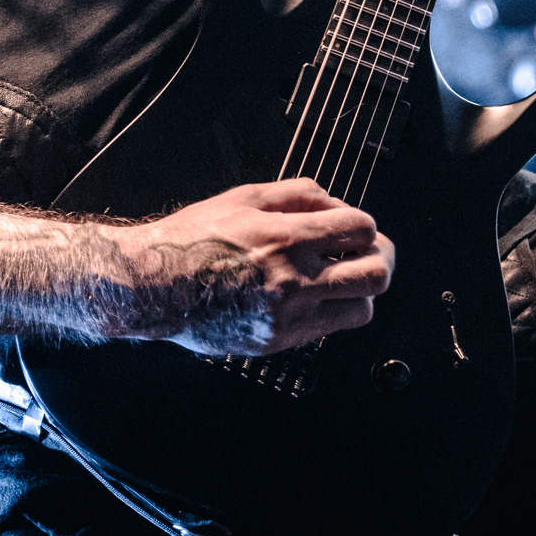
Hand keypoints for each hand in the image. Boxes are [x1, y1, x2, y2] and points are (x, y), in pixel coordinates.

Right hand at [127, 179, 394, 356]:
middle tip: (370, 251)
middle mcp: (293, 280)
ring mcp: (287, 316)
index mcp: (286, 238)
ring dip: (360, 290)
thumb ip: (298, 194)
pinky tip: (314, 294)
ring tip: (344, 276)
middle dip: (380, 258)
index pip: (361, 229)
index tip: (355, 225)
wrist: (155, 285)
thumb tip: (335, 204)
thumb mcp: (244, 197)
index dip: (365, 224)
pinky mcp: (278, 341)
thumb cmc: (193, 239)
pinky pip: (328, 329)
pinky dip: (332, 310)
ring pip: (361, 310)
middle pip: (375, 275)